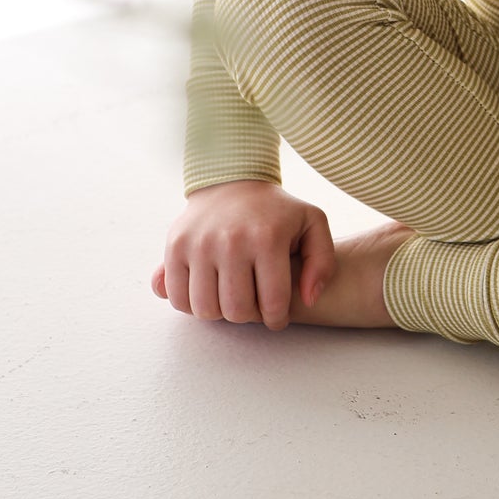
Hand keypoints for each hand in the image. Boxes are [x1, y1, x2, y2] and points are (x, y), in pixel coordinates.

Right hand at [151, 181, 336, 328]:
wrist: (232, 179)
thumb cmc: (276, 210)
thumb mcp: (312, 224)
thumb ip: (322, 263)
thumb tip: (309, 298)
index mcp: (267, 238)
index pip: (272, 304)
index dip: (276, 319)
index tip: (276, 315)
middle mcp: (231, 241)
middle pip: (237, 312)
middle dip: (249, 316)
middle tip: (253, 303)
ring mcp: (199, 244)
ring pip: (206, 310)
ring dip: (220, 312)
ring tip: (232, 296)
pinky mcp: (175, 247)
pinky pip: (178, 299)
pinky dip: (192, 304)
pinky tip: (209, 290)